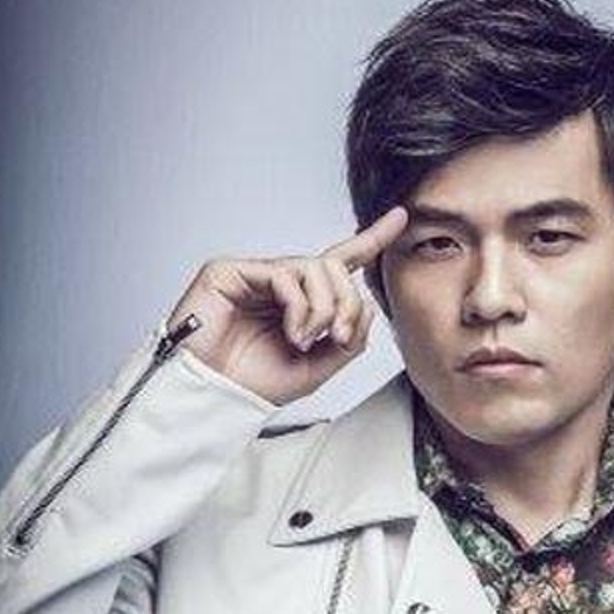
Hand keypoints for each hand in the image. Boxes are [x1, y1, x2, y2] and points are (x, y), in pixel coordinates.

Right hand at [166, 207, 407, 405]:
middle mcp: (280, 281)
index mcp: (301, 300)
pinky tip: (291, 333)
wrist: (213, 396)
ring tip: (307, 339)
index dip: (371, 238)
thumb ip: (349, 337)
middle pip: (335, 268)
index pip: (341, 262)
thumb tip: (365, 304)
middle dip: (347, 303)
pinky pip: (286, 274)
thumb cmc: (254, 383)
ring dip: (324, 309)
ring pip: (316, 268)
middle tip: (339, 337)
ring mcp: (255, 273)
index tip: (401, 217)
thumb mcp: (319, 366)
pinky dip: (299, 307)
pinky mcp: (231, 270)